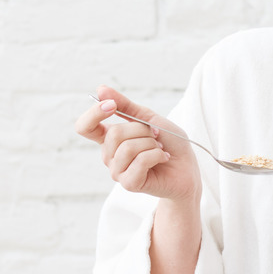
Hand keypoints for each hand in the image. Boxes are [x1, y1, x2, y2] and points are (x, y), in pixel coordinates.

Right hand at [75, 85, 200, 204]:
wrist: (187, 166)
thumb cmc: (169, 142)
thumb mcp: (148, 118)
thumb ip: (125, 106)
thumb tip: (100, 90)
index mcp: (110, 138)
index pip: (85, 127)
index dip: (94, 114)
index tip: (111, 105)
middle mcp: (109, 156)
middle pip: (114, 134)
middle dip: (142, 130)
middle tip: (156, 136)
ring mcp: (117, 171)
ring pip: (127, 148)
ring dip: (152, 144)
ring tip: (159, 149)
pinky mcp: (129, 183)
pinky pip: (140, 161)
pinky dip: (157, 155)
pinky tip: (163, 158)